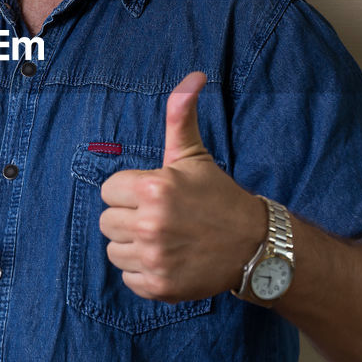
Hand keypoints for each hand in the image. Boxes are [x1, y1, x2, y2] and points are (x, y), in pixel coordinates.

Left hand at [99, 72, 266, 302]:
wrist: (253, 244)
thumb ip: (180, 116)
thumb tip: (194, 75)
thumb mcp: (194, 155)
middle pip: (107, 222)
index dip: (129, 193)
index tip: (153, 196)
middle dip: (129, 219)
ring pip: (114, 251)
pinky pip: (128, 278)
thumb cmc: (217, 196)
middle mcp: (151, 224)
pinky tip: (167, 260)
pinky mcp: (159, 286)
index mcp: (154, 188)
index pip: (109, 191)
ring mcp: (154, 258)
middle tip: (159, 218)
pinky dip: (144, 272)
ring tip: (163, 239)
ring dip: (133, 247)